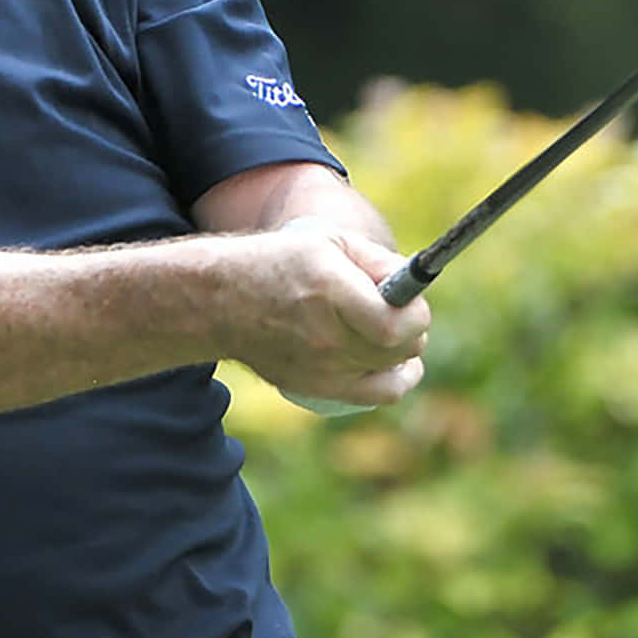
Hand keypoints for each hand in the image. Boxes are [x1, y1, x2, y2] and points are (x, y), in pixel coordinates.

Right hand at [223, 216, 430, 411]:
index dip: (415, 314)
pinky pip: (378, 395)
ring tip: (390, 330)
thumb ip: (379, 261)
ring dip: (402, 350)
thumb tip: (415, 283)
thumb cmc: (280, 263)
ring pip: (394, 372)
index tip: (410, 299)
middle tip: (400, 310)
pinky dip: (395, 378)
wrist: (222, 301)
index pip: (395, 325)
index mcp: (329, 290)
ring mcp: (320, 368)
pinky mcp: (316, 388)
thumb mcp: (329, 243)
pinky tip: (393, 362)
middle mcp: (325, 335)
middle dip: (412, 328)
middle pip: (400, 349)